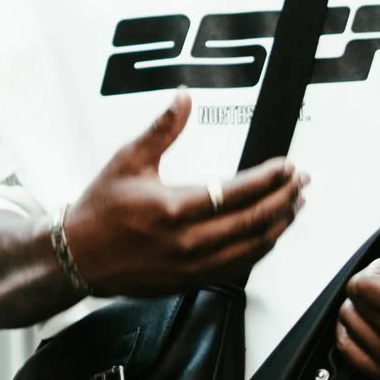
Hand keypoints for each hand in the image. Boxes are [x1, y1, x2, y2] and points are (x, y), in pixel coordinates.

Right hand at [61, 92, 306, 296]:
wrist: (79, 255)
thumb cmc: (100, 209)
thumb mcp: (128, 160)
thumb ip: (162, 129)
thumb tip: (184, 98)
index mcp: (173, 208)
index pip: (237, 192)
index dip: (268, 178)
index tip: (286, 166)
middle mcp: (187, 241)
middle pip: (253, 221)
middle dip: (284, 199)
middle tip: (300, 183)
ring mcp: (192, 266)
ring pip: (252, 248)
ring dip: (279, 226)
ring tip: (294, 206)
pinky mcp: (192, 280)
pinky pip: (239, 267)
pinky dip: (260, 249)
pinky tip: (270, 235)